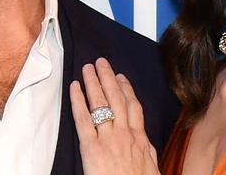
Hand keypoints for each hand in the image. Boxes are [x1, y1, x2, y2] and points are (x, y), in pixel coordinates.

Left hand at [70, 58, 160, 174]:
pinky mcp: (92, 148)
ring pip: (101, 104)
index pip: (134, 108)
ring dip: (94, 82)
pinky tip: (74, 87)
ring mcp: (109, 139)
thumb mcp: (152, 170)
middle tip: (101, 62)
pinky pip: (83, 119)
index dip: (127, 90)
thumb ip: (148, 155)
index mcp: (141, 141)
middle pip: (117, 99)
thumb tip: (147, 145)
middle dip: (108, 78)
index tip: (121, 77)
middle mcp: (125, 135)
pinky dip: (78, 101)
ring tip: (88, 67)